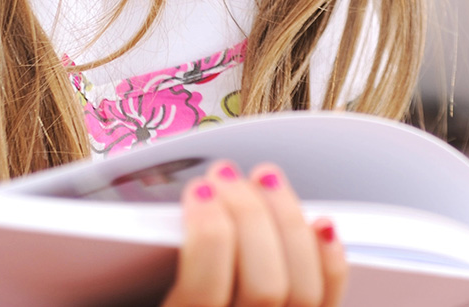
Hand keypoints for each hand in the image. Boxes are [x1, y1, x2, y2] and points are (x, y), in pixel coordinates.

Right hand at [160, 160, 347, 306]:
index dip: (206, 236)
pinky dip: (330, 258)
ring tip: (264, 177)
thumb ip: (146, 268)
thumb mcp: (138, 294)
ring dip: (287, 221)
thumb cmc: (152, 300)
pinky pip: (330, 300)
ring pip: (304, 288)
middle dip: (249, 216)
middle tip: (225, 173)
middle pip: (264, 285)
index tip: (198, 190)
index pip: (203, 293)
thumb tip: (168, 208)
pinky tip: (319, 221)